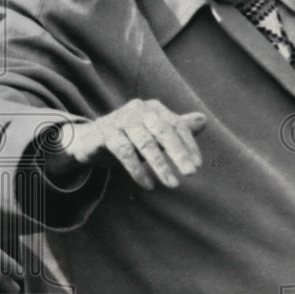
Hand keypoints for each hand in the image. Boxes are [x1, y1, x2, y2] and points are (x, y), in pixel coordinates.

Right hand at [63, 99, 205, 189]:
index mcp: (153, 108)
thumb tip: (203, 120)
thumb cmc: (128, 137)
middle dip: (178, 153)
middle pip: (163, 131)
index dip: (189, 145)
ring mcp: (120, 119)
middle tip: (190, 174)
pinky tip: (147, 184)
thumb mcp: (153, 133)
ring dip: (159, 165)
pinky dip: (137, 170)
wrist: (90, 140)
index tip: (197, 166)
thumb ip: (176, 128)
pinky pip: (125, 152)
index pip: (176, 125)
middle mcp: (138, 109)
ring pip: (144, 142)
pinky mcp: (105, 132)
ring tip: (171, 184)